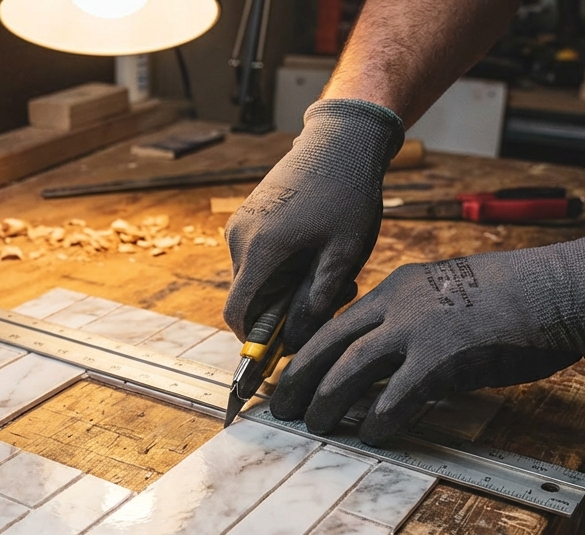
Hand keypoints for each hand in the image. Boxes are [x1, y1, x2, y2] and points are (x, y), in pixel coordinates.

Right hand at [224, 99, 404, 350]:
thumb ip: (316, 301)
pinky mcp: (248, 215)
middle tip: (333, 294)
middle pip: (249, 298)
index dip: (255, 340)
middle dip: (284, 309)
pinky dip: (282, 265)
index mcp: (260, 251)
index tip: (283, 345)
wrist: (340, 140)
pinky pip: (257, 256)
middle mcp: (240, 238)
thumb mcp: (342, 255)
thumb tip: (295, 342)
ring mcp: (240, 224)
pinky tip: (316, 249)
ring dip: (287, 286)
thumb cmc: (347, 194)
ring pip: (255, 278)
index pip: (237, 314)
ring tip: (330, 267)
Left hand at [270, 229, 584, 443]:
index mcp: (398, 289)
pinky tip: (371, 437)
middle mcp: (398, 305)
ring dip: (327, 401)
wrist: (560, 289)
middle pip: (328, 344)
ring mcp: (419, 330)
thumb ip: (416, 323)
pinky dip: (378, 419)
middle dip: (297, 378)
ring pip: (350, 368)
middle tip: (280, 406)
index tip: (290, 375)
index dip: (308, 353)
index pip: (337, 322)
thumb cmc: (516, 298)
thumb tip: (393, 364)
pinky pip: (397, 395)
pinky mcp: (443, 358)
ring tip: (314, 426)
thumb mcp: (450, 296)